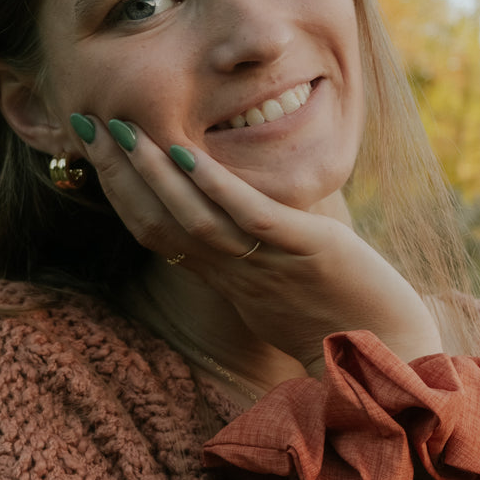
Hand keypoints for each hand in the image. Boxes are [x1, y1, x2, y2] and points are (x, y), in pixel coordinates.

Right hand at [72, 116, 443, 368]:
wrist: (392, 356)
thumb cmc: (339, 317)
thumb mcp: (279, 280)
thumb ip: (246, 250)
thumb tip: (226, 209)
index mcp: (225, 278)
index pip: (154, 232)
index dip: (118, 190)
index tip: (93, 144)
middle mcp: (235, 273)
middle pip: (159, 223)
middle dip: (119, 172)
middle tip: (87, 123)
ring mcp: (269, 264)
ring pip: (194, 220)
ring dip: (154, 174)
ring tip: (126, 131)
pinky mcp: (309, 251)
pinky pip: (252, 219)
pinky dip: (217, 187)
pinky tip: (191, 155)